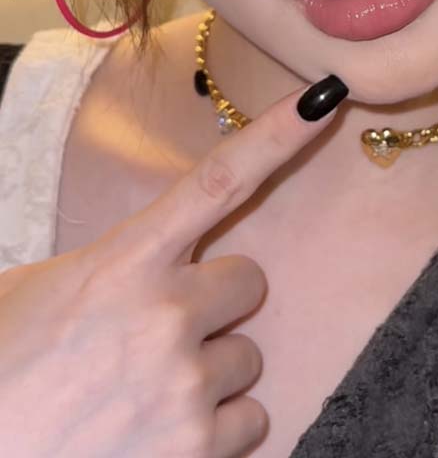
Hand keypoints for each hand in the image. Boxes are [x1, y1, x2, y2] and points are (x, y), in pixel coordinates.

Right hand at [0, 74, 346, 457]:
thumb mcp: (31, 292)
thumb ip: (104, 263)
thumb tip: (143, 255)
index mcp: (124, 262)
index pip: (219, 182)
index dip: (276, 136)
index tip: (320, 100)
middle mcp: (166, 315)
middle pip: (250, 280)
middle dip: (217, 302)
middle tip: (161, 333)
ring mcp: (186, 385)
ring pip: (248, 357)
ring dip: (210, 371)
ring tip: (147, 392)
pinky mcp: (197, 450)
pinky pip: (250, 420)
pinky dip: (216, 431)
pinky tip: (163, 434)